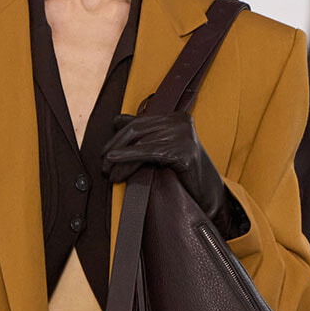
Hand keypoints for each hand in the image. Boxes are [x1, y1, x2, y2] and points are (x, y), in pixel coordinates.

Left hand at [102, 111, 245, 237]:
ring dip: (119, 159)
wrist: (206, 193)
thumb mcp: (162, 147)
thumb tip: (116, 121)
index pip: (139, 123)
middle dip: (115, 148)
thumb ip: (144, 133)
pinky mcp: (183, 152)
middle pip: (137, 131)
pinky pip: (148, 153)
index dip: (118, 138)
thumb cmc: (182, 173)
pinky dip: (128, 157)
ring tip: (108, 173)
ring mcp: (184, 135)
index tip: (105, 154)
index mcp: (177, 117)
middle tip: (103, 165)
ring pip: (140, 143)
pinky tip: (114, 162)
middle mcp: (181, 122)